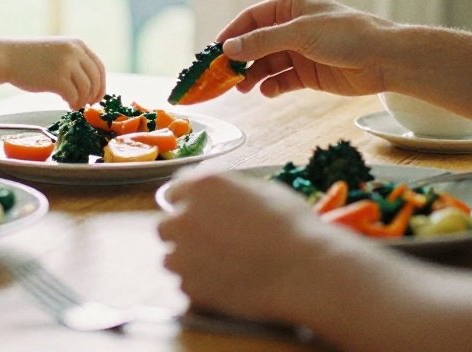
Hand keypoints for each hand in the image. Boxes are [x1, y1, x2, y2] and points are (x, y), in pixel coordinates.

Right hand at [3, 37, 105, 109]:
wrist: (7, 57)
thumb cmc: (30, 58)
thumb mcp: (58, 50)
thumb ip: (74, 62)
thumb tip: (90, 85)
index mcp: (77, 44)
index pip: (99, 67)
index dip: (101, 85)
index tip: (97, 96)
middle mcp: (74, 52)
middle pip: (95, 79)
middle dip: (94, 95)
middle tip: (87, 104)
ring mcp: (66, 64)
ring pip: (86, 89)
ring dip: (82, 101)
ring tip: (74, 104)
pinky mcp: (56, 78)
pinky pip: (74, 95)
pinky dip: (73, 103)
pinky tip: (67, 103)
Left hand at [157, 170, 341, 323]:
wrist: (304, 272)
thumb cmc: (293, 226)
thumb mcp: (264, 191)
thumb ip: (232, 191)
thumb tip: (226, 196)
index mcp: (202, 186)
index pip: (176, 188)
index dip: (190, 200)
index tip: (201, 210)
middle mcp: (184, 217)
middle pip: (167, 224)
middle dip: (184, 231)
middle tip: (212, 241)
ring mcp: (182, 254)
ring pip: (171, 257)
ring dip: (188, 259)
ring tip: (220, 266)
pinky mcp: (190, 287)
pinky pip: (185, 283)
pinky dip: (200, 284)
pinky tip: (225, 283)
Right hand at [217, 0, 396, 96]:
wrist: (382, 59)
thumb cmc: (345, 34)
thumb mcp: (299, 34)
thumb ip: (263, 41)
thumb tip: (229, 48)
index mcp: (290, 6)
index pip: (251, 18)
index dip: (231, 34)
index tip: (213, 53)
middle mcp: (292, 27)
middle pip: (256, 43)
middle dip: (240, 59)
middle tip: (223, 76)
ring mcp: (300, 51)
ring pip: (266, 63)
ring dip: (253, 75)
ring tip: (242, 88)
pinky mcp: (308, 73)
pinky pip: (282, 79)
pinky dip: (272, 86)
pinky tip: (267, 91)